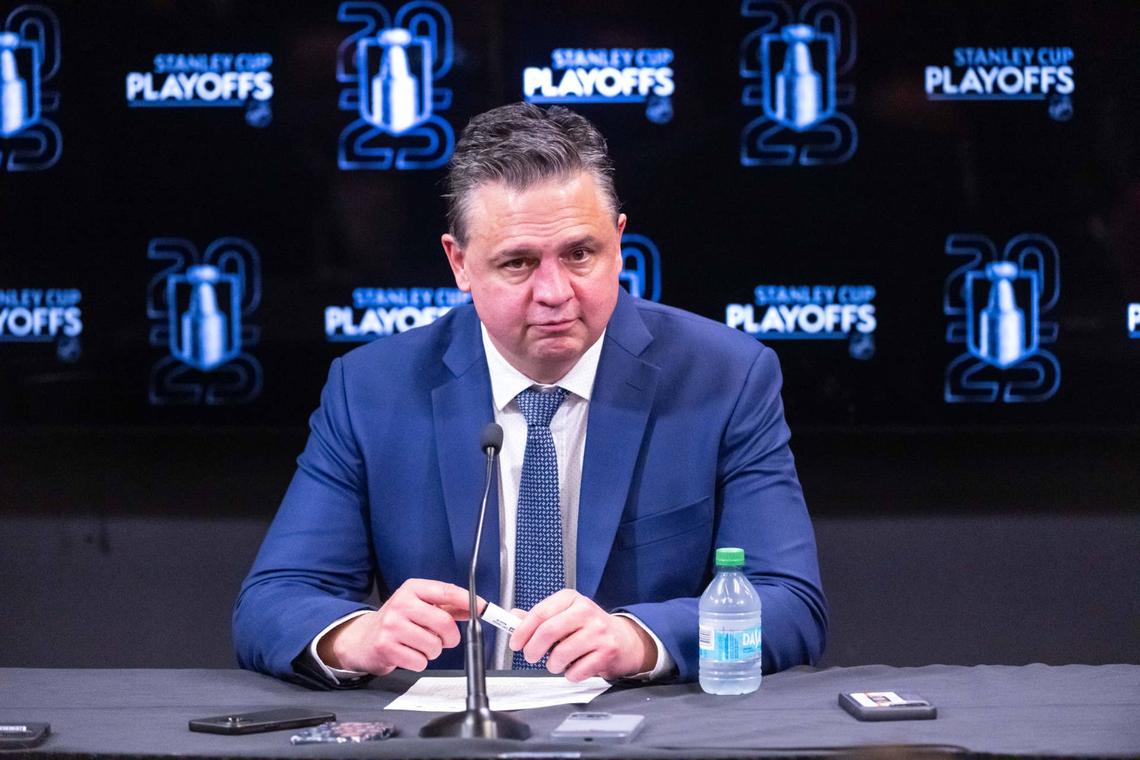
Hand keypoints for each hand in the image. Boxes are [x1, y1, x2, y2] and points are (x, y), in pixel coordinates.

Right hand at [318, 579, 474, 675]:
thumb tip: (475, 607)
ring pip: (434, 645)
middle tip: (446, 639)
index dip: (468, 600)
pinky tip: (409, 654)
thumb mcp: (419, 605)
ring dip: (433, 651)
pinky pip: (420, 661)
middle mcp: (401, 604)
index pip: (446, 591)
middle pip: (444, 622)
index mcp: (412, 589)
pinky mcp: (386, 647)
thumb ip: (447, 606)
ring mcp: (392, 625)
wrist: (363, 638)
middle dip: (450, 636)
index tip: (483, 608)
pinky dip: (419, 662)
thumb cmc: (396, 620)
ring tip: (420, 645)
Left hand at [509, 589, 655, 680]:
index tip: (515, 643)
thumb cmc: (590, 627)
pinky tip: (574, 668)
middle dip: (533, 649)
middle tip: (530, 656)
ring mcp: (598, 631)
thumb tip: (512, 617)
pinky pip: (577, 671)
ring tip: (557, 662)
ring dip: (553, 664)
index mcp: (571, 598)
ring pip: (561, 654)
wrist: (624, 640)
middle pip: (548, 631)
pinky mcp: (607, 652)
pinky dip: (570, 675)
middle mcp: (586, 611)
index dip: (522, 631)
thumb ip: (539, 617)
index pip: (540, 612)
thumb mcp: (564, 615)